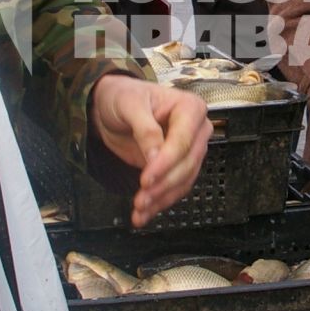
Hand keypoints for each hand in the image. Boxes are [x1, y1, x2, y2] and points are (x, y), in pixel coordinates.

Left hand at [90, 74, 210, 226]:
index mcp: (190, 108)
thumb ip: (145, 129)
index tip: (146, 179)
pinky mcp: (177, 167)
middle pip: (187, 164)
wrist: (113, 106)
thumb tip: (154, 157)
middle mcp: (196, 130)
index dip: (166, 163)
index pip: (183, 141)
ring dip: (162, 199)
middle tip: (141, 198)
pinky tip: (144, 214)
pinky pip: (175, 189)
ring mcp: (189, 150)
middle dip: (163, 185)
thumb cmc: (123, 96)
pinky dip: (160, 203)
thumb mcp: (130, 104)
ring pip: (183, 181)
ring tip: (140, 210)